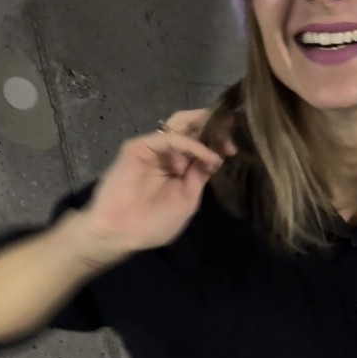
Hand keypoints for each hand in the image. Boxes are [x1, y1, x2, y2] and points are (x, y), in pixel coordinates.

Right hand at [79, 107, 231, 254]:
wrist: (121, 233)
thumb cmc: (153, 223)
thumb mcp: (187, 200)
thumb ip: (199, 177)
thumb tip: (216, 156)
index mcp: (179, 166)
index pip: (201, 142)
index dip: (218, 140)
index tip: (235, 149)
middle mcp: (167, 153)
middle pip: (191, 127)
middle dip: (214, 126)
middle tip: (233, 132)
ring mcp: (153, 148)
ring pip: (180, 124)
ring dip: (204, 128)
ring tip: (222, 142)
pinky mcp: (139, 146)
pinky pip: (170, 139)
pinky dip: (191, 145)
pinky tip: (203, 157)